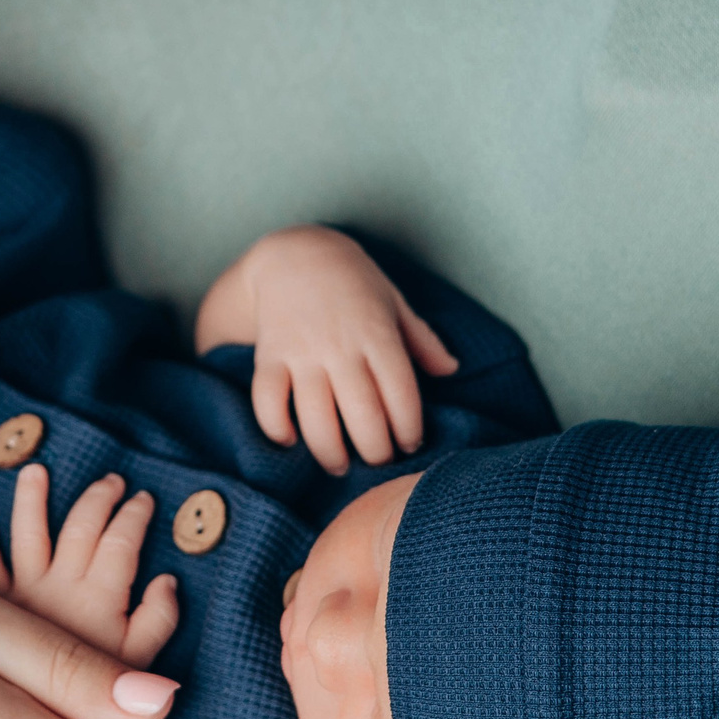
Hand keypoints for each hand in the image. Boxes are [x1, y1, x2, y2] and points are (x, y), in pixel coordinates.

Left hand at [0, 466, 180, 665]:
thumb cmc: (99, 692)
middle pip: (81, 527)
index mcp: (101, 596)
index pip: (121, 541)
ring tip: (35, 471)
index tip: (144, 498)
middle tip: (112, 481)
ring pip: (28, 534)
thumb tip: (166, 581)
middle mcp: (61, 586)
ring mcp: (25, 593)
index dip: (134, 515)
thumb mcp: (142, 662)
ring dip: (31, 500)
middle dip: (99, 498)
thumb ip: (159, 619)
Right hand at [200, 227, 457, 474]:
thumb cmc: (353, 282)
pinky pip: (268, 399)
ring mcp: (302, 352)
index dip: (409, 428)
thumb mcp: (394, 302)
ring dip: (330, 451)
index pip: (401, 394)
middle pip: (362, 415)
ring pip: (315, 416)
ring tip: (340, 465)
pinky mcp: (269, 355)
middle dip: (375, 450)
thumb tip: (451, 370)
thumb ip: (422, 340)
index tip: (411, 443)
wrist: (294, 253)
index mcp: (377, 334)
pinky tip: (289, 440)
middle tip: (378, 461)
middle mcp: (340, 346)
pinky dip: (275, 427)